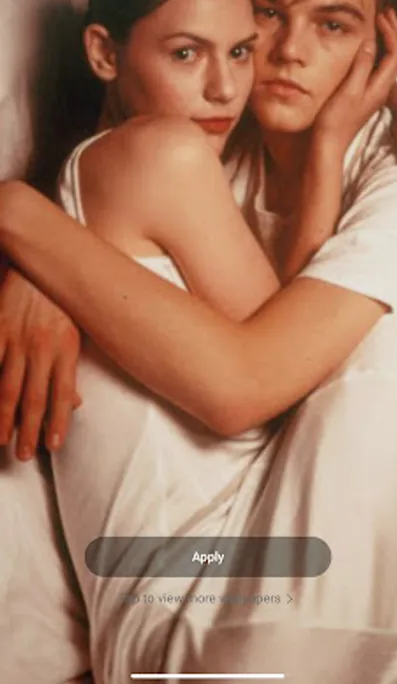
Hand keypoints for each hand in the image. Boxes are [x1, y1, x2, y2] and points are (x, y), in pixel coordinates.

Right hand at [0, 267, 81, 459]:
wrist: (38, 254)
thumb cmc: (60, 295)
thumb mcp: (76, 327)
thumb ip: (72, 367)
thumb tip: (77, 402)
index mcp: (66, 346)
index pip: (63, 392)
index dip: (58, 421)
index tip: (53, 446)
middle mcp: (42, 346)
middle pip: (34, 396)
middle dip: (29, 429)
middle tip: (22, 455)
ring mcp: (17, 337)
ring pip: (8, 385)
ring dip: (4, 416)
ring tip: (0, 440)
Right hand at [313, 9, 396, 153]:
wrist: (327, 147)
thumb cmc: (335, 122)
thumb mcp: (348, 91)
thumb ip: (361, 67)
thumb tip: (370, 43)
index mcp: (379, 87)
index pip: (395, 54)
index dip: (391, 32)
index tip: (380, 16)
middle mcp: (379, 90)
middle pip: (395, 56)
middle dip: (393, 33)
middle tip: (386, 13)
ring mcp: (371, 94)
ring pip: (386, 62)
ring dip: (385, 41)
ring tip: (378, 25)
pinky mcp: (362, 97)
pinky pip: (375, 68)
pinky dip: (374, 53)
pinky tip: (363, 49)